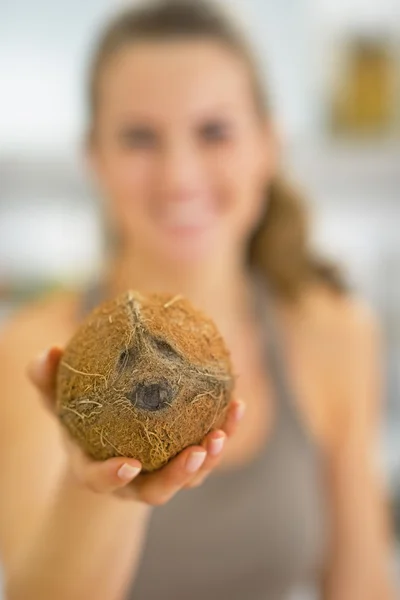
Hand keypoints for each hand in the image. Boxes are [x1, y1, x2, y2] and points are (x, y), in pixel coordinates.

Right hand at [27, 346, 245, 504]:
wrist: (104, 439)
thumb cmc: (79, 419)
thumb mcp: (58, 401)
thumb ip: (48, 382)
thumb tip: (49, 352)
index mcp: (99, 470)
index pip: (103, 481)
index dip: (114, 477)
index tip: (129, 464)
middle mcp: (133, 481)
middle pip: (158, 490)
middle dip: (180, 475)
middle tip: (198, 451)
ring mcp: (161, 474)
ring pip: (190, 475)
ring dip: (211, 456)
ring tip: (225, 429)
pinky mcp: (185, 460)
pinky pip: (207, 450)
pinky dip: (224, 430)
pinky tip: (237, 403)